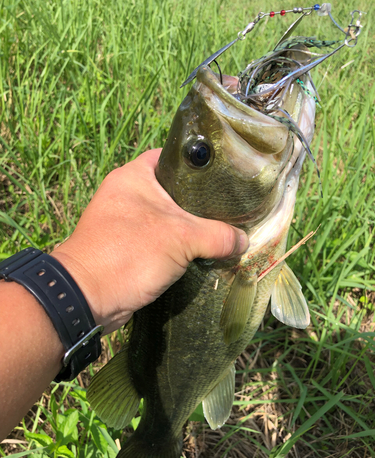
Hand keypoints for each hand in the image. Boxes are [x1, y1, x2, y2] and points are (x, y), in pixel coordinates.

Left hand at [51, 149, 247, 334]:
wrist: (87, 298)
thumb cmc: (130, 253)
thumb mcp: (181, 239)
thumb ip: (217, 236)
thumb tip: (244, 241)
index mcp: (134, 176)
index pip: (173, 158)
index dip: (199, 166)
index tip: (225, 177)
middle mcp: (127, 193)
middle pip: (173, 191)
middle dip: (200, 203)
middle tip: (229, 209)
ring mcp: (125, 221)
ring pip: (166, 218)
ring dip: (189, 228)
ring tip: (221, 231)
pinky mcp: (126, 246)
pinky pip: (158, 239)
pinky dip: (176, 246)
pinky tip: (200, 253)